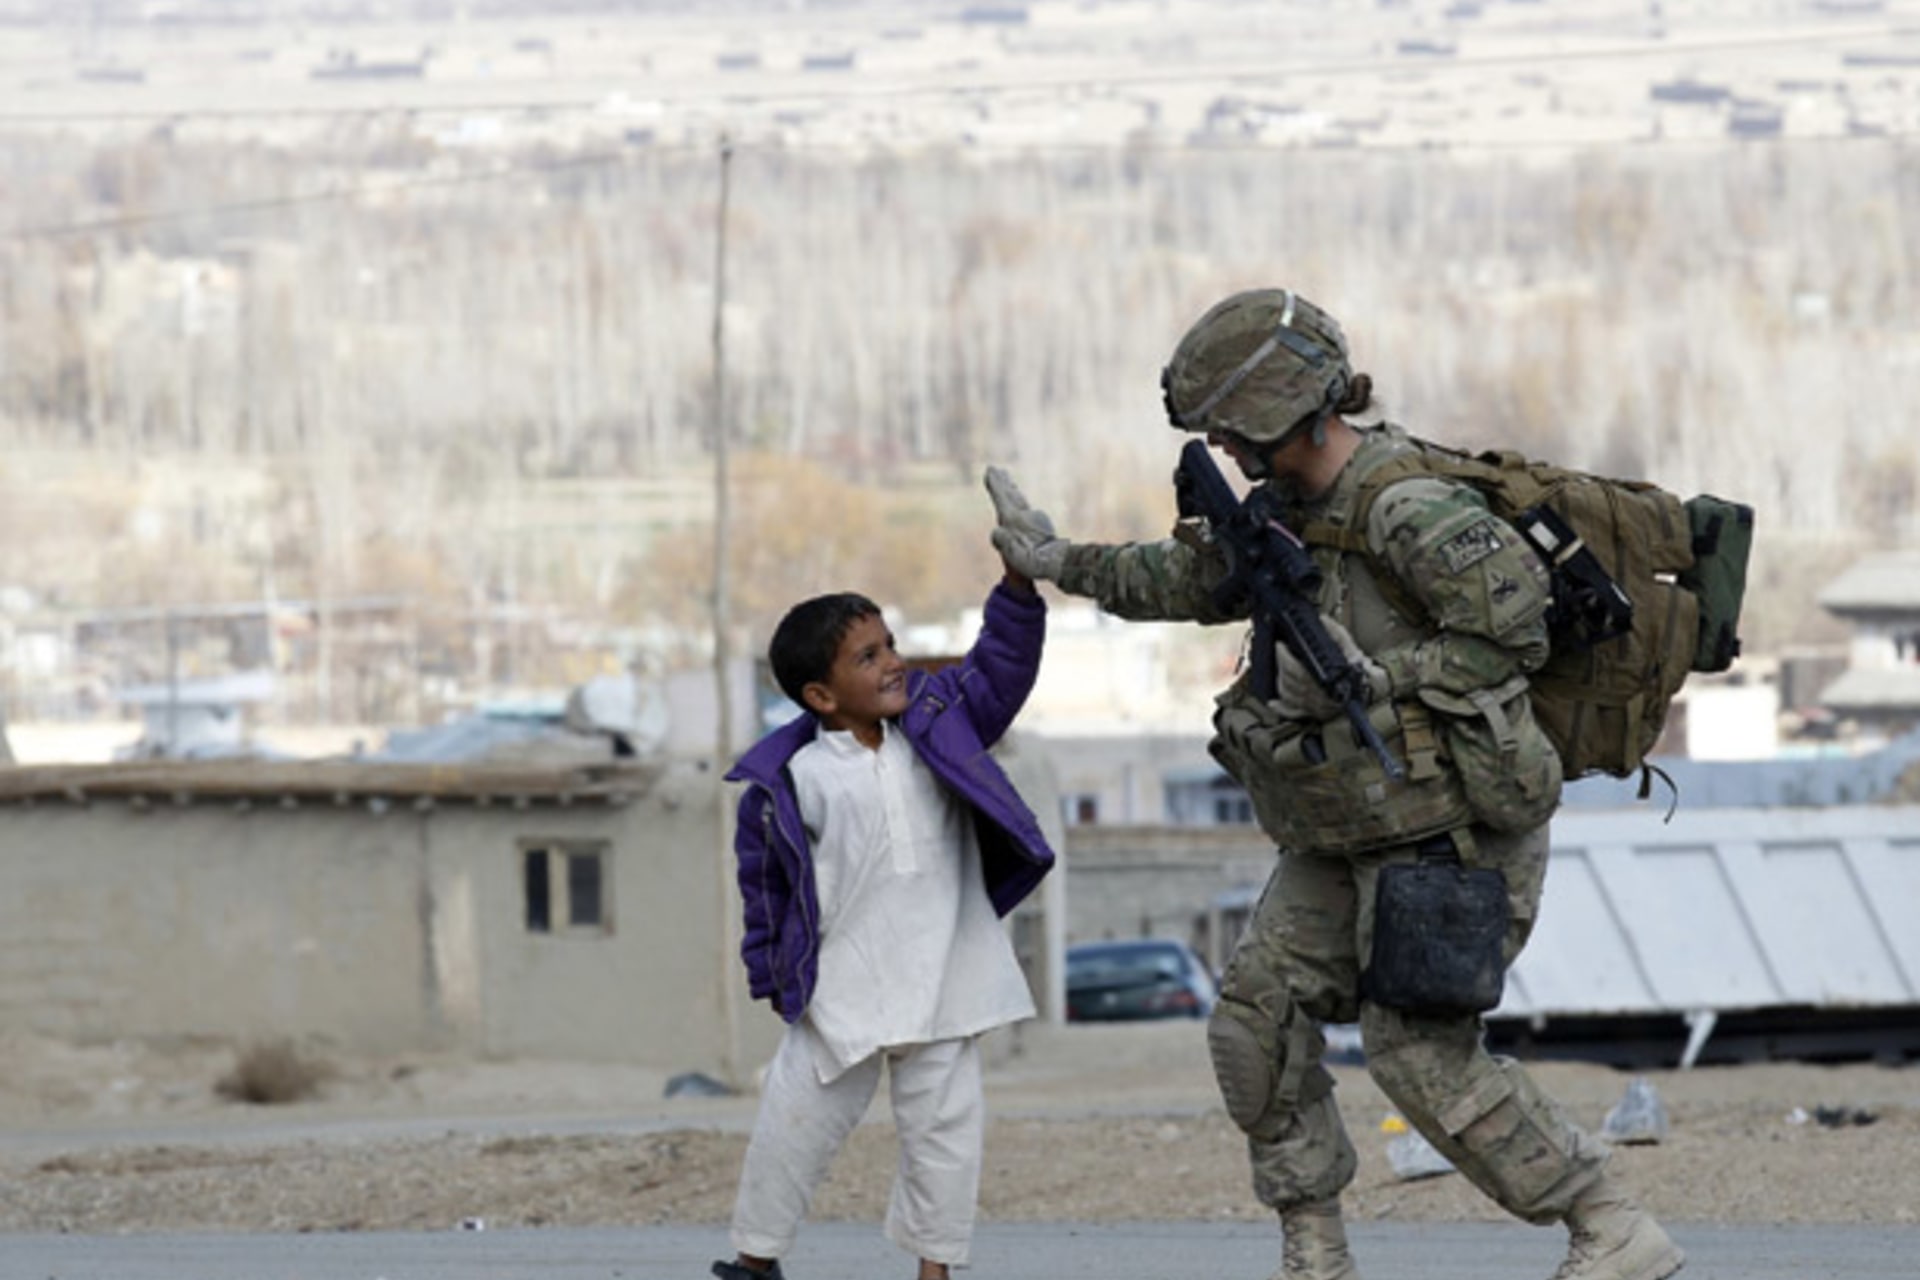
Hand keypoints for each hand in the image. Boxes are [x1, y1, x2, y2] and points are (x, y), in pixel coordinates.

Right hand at [985, 465, 1068, 582]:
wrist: (1061, 565)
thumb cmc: (1035, 564)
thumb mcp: (1016, 558)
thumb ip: (1004, 543)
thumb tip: (996, 531)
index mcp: (1016, 522)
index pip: (1003, 499)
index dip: (996, 485)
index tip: (990, 470)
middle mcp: (1026, 516)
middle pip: (1011, 495)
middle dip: (1002, 483)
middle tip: (995, 469)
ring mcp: (1035, 519)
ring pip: (1019, 500)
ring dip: (1011, 489)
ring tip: (1005, 479)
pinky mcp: (1041, 526)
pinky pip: (1025, 508)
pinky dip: (1019, 502)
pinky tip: (1018, 502)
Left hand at [1272, 615, 1389, 721]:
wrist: (1374, 690)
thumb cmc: (1361, 671)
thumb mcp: (1351, 648)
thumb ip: (1336, 633)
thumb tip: (1322, 619)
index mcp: (1327, 679)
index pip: (1297, 669)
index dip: (1284, 657)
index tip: (1280, 645)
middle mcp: (1319, 695)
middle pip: (1290, 682)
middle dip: (1281, 664)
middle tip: (1280, 651)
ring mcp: (1315, 706)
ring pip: (1289, 696)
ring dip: (1280, 681)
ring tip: (1280, 668)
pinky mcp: (1315, 713)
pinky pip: (1294, 713)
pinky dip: (1281, 708)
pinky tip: (1273, 702)